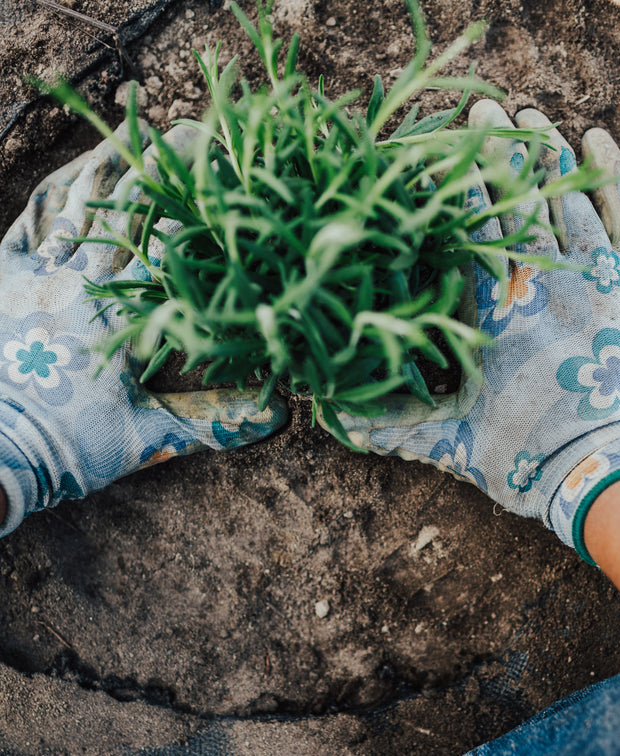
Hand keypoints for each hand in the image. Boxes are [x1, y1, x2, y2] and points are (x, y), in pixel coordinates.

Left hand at [0, 125, 286, 535]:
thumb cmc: (71, 445)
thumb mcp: (148, 437)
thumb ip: (210, 420)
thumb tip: (277, 416)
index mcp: (118, 313)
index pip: (166, 245)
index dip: (196, 206)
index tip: (221, 170)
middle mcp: (79, 281)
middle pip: (123, 211)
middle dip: (154, 168)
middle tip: (179, 131)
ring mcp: (37, 276)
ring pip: (72, 207)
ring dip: (97, 169)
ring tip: (118, 136)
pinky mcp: (3, 281)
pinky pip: (26, 226)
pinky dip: (45, 200)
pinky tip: (60, 181)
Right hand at [318, 100, 619, 562]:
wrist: (606, 473)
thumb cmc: (525, 458)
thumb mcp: (449, 442)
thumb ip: (390, 425)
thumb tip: (331, 418)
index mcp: (493, 312)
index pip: (467, 230)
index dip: (450, 187)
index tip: (432, 152)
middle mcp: (541, 282)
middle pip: (515, 198)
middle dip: (494, 150)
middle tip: (479, 107)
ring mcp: (591, 278)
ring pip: (566, 195)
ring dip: (545, 152)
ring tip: (526, 115)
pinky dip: (612, 175)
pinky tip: (597, 141)